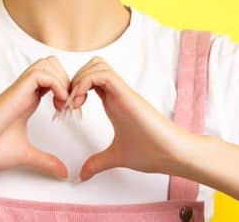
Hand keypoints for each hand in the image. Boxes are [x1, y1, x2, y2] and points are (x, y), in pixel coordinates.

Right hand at [0, 56, 71, 178]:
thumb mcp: (27, 155)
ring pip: (47, 64)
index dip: (66, 88)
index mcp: (27, 100)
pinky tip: (57, 103)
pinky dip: (56, 84)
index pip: (51, 77)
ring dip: (63, 80)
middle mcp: (24, 91)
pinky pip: (41, 74)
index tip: (68, 110)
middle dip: (68, 79)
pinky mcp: (15, 92)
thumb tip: (63, 172)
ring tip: (63, 103)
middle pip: (51, 64)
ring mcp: (19, 90)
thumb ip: (45, 161)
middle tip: (69, 104)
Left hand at [67, 56, 200, 181]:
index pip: (91, 79)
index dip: (74, 88)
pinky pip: (103, 74)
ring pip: (97, 64)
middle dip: (73, 79)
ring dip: (80, 78)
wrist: (172, 153)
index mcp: (113, 102)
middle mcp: (117, 93)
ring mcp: (123, 92)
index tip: (66, 109)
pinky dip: (86, 82)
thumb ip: (98, 163)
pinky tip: (80, 101)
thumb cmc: (152, 151)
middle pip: (92, 65)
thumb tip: (82, 175)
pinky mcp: (127, 94)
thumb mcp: (115, 157)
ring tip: (74, 102)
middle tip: (67, 103)